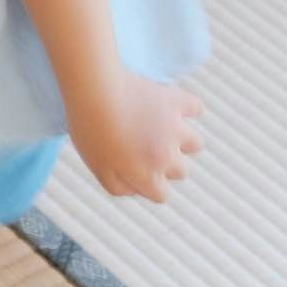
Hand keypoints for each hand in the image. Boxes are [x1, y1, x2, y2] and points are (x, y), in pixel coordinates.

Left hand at [69, 70, 203, 202]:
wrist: (95, 92)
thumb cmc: (91, 132)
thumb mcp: (98, 169)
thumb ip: (121, 188)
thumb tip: (139, 190)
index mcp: (148, 176)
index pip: (162, 195)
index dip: (149, 184)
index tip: (136, 169)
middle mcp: (167, 156)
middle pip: (182, 171)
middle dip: (167, 163)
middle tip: (144, 146)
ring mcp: (175, 129)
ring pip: (195, 143)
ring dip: (182, 139)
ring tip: (160, 128)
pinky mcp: (177, 102)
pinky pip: (196, 108)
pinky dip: (188, 107)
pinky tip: (171, 107)